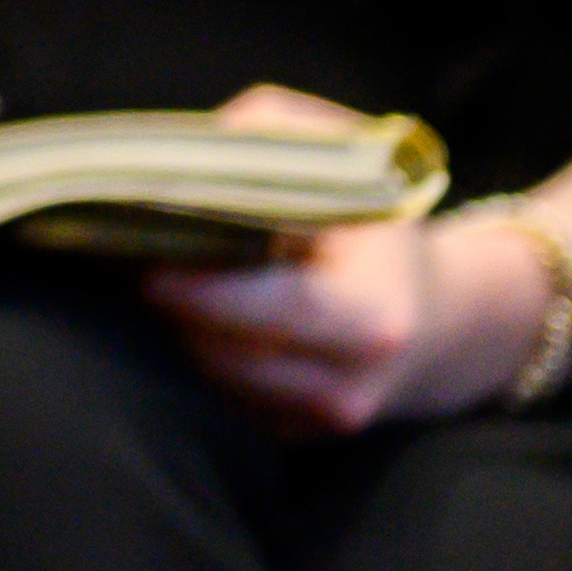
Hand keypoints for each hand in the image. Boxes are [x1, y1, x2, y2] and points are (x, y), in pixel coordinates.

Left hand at [145, 85, 550, 435]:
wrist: (439, 317)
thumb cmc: (372, 222)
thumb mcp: (341, 155)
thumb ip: (265, 136)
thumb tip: (188, 152)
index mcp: (376, 316)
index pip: (282, 310)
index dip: (209, 292)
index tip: (150, 267)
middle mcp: (353, 382)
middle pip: (234, 356)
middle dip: (176, 313)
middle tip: (132, 266)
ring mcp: (322, 418)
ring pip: (218, 382)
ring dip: (177, 333)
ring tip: (155, 279)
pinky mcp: (295, 434)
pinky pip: (224, 400)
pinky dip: (196, 355)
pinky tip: (190, 313)